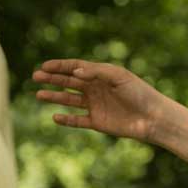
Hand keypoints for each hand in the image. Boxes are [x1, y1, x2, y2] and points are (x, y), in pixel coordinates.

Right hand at [33, 59, 166, 142]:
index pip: (75, 68)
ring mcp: (95, 105)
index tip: (44, 66)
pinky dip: (66, 119)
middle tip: (35, 77)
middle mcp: (95, 88)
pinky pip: (77, 120)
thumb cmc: (138, 93)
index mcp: (100, 74)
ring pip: (69, 100)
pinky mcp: (97, 122)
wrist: (152, 118)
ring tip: (38, 95)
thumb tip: (74, 73)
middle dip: (52, 79)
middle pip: (68, 82)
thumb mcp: (118, 76)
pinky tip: (55, 116)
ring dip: (54, 97)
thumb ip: (96, 72)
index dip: (59, 66)